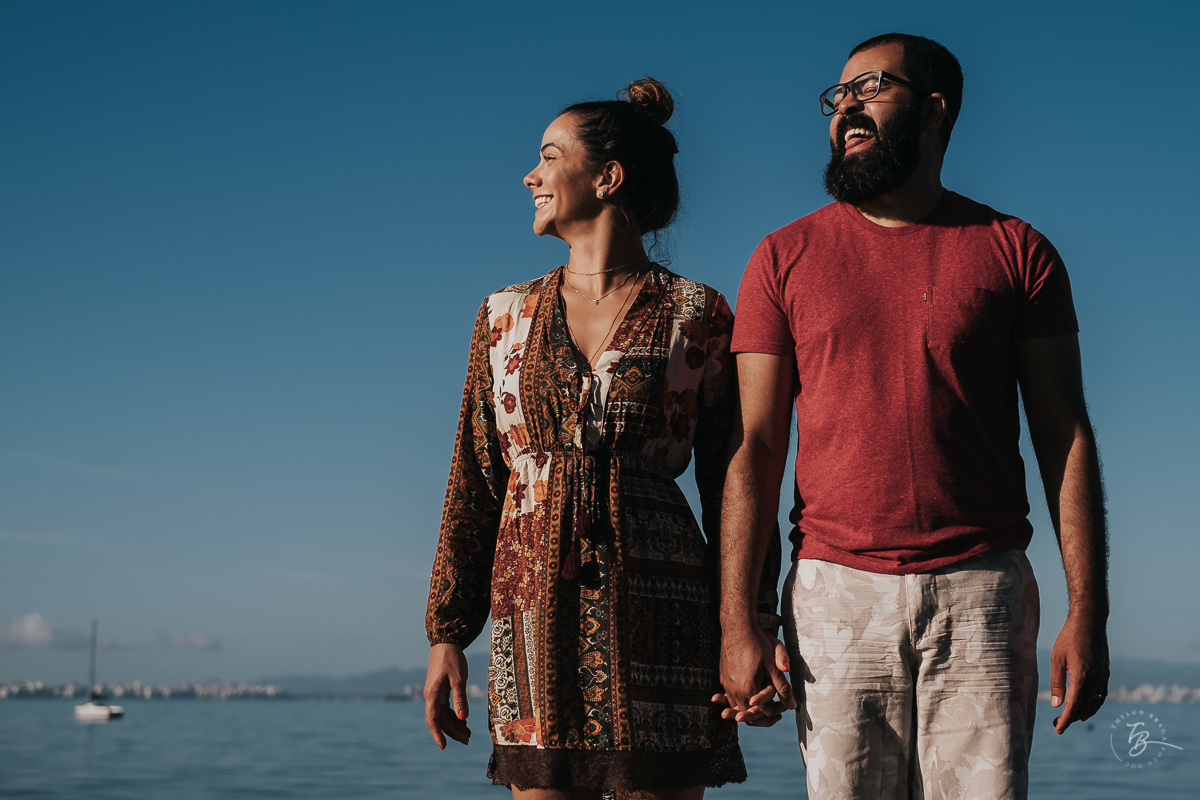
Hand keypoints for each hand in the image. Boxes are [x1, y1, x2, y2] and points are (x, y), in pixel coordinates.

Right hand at [424, 643, 470, 748]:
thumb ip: (460, 698)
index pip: (433, 719)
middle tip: (468, 740)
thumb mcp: (458, 678)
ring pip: (443, 715)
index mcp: (433, 694)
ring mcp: (435, 694)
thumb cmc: (452, 658)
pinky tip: (464, 721)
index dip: (437, 734)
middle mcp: (431, 696)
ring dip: (455, 725)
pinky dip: (455, 715)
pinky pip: (446, 708)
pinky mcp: (440, 691)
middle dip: (452, 732)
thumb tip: (463, 717)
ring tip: (469, 734)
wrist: (446, 642)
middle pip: (440, 720)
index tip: (444, 747)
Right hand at [714, 628, 794, 726]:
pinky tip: (750, 695)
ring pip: (738, 707)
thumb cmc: (758, 642)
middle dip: (762, 716)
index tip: (784, 708)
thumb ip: (782, 686)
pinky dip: (740, 700)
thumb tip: (793, 705)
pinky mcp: (723, 678)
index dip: (776, 712)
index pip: (763, 712)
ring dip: (750, 710)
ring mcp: (727, 684)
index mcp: (749, 688)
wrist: (738, 627)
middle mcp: (735, 690)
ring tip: (765, 705)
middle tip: (777, 711)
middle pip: (749, 714)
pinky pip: (730, 697)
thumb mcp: (773, 664)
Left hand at [1049, 613, 1108, 733]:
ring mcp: (1104, 676)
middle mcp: (1096, 679)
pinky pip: (1101, 694)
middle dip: (1072, 718)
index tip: (1058, 729)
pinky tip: (1085, 705)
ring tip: (1071, 718)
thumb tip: (1056, 705)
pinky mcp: (1106, 672)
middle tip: (1058, 723)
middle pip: (1085, 707)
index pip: (1074, 706)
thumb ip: (1057, 682)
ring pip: (1095, 703)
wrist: (1090, 621)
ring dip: (1084, 713)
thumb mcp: (1056, 658)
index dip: (1066, 720)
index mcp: (1082, 676)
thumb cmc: (1069, 637)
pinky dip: (1093, 704)